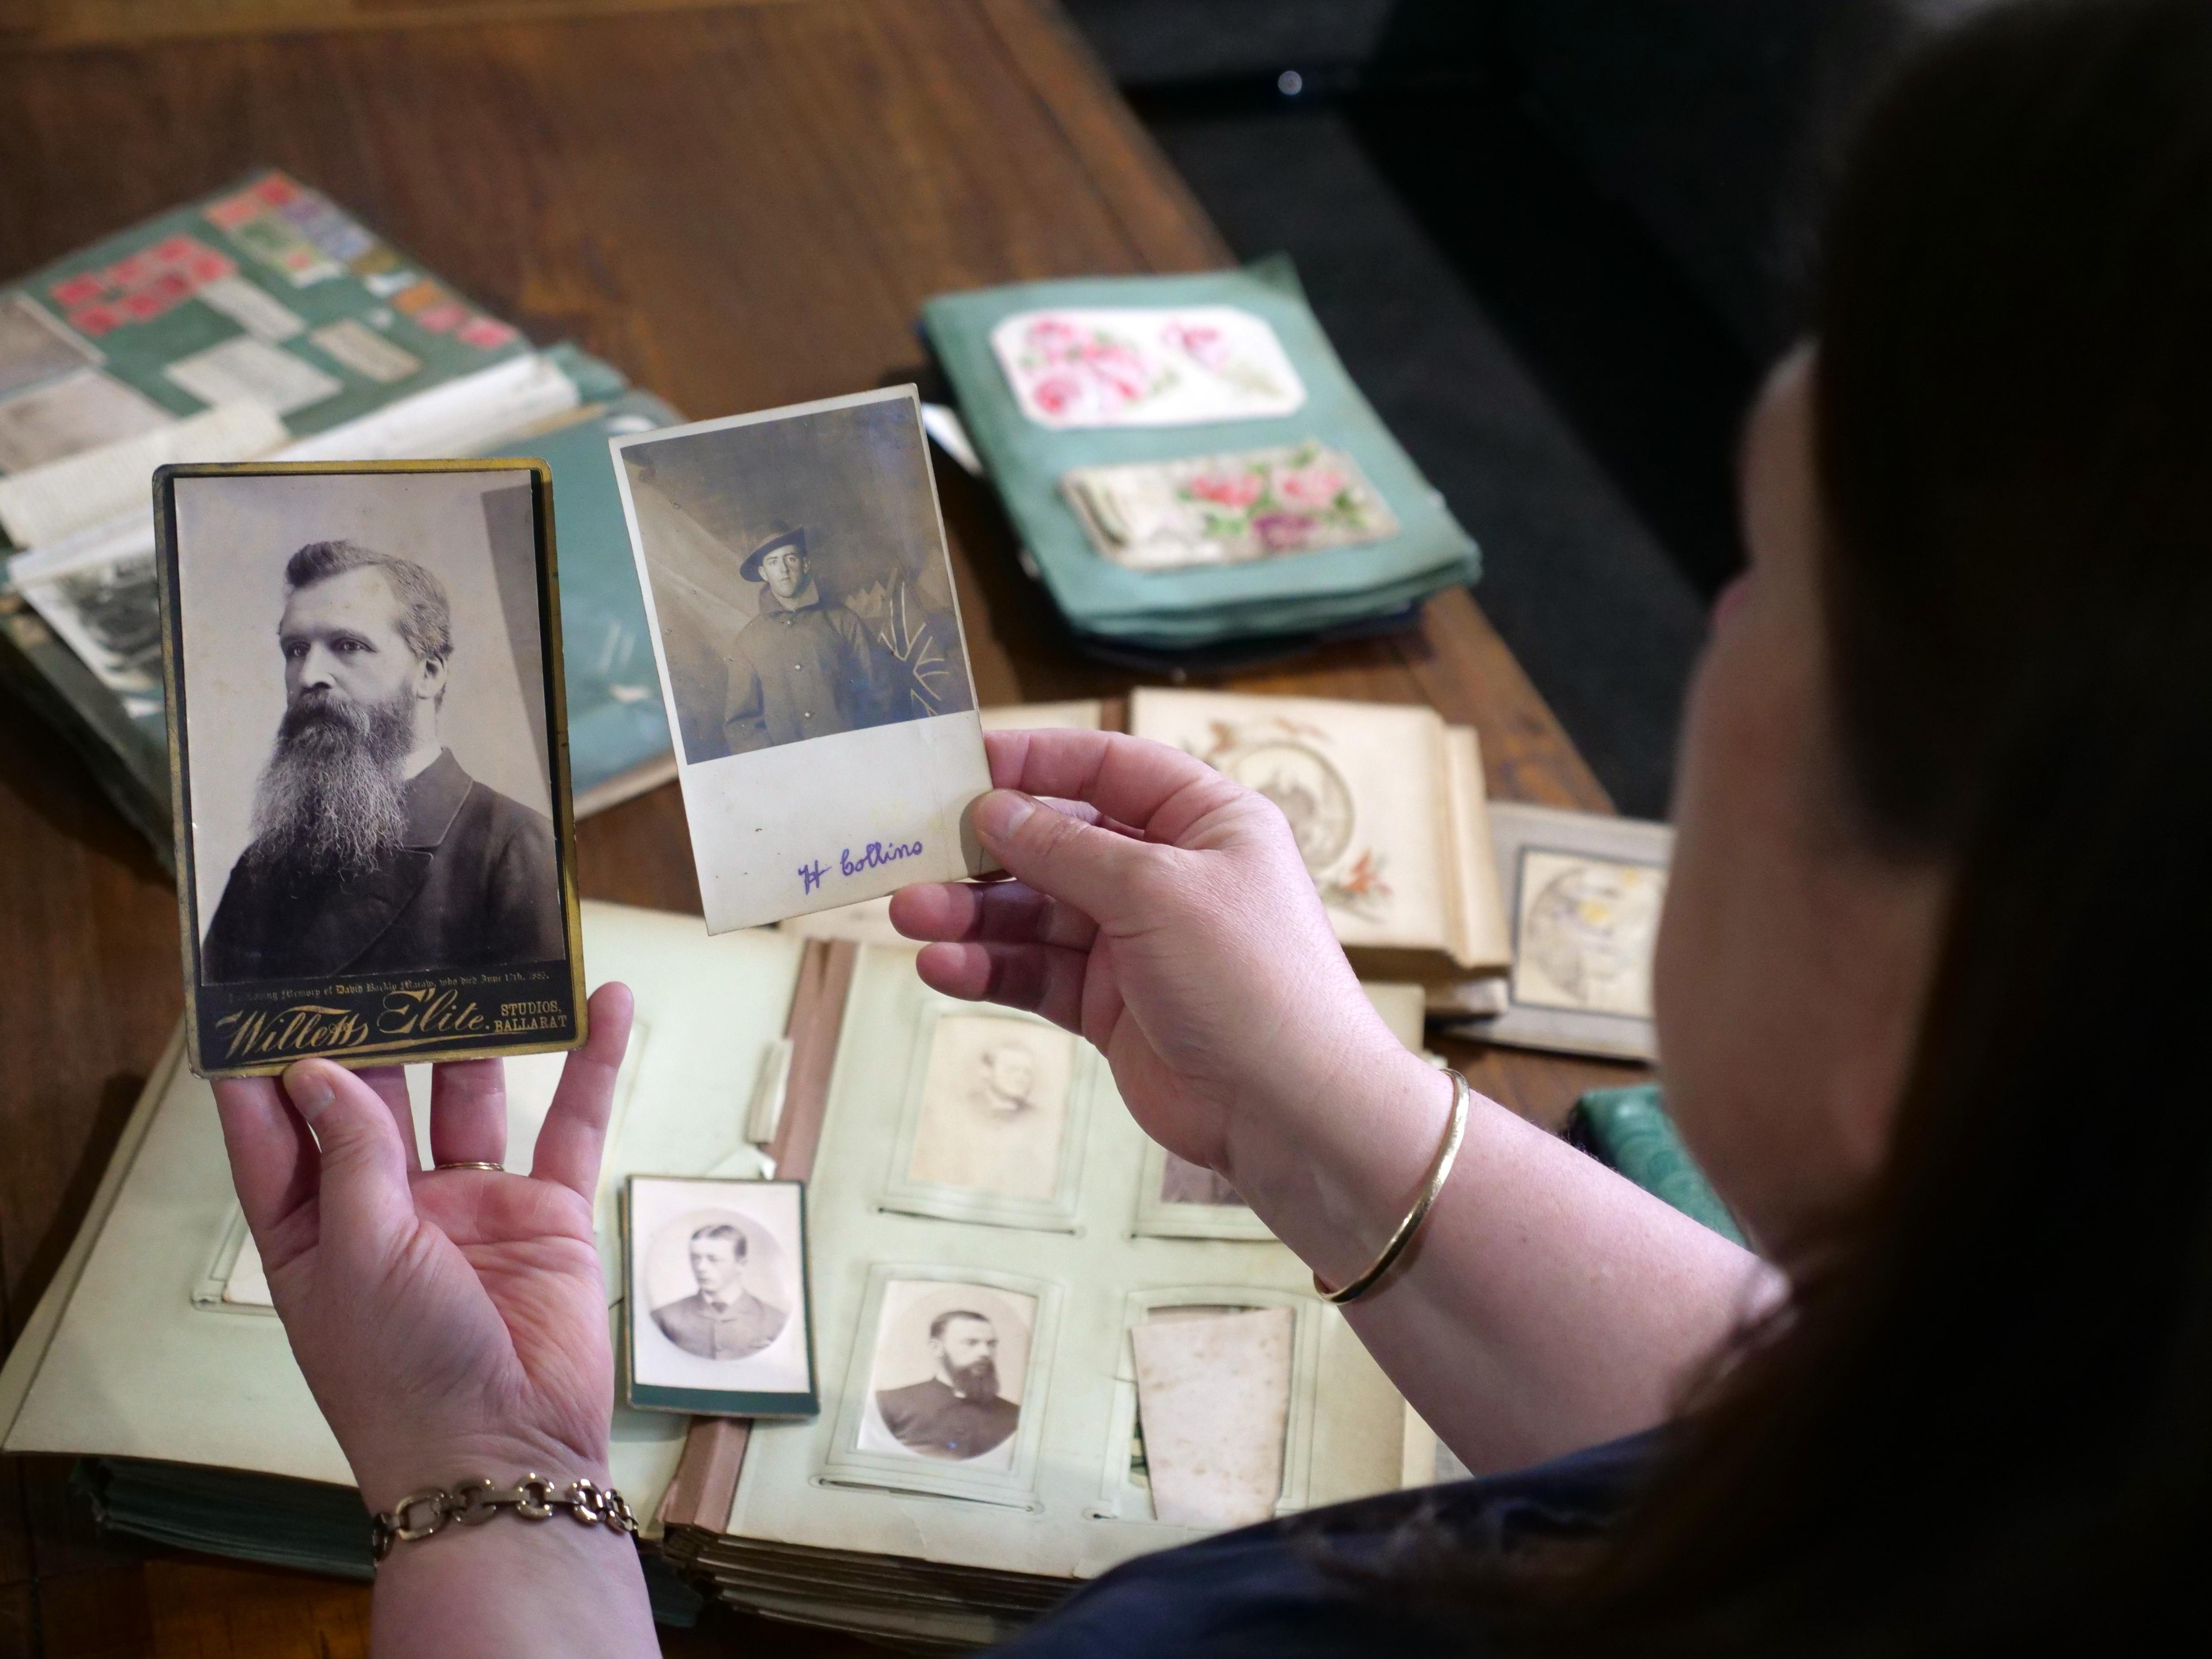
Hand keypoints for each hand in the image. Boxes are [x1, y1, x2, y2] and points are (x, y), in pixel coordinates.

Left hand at [211, 983, 633, 1512]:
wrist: (503, 1454)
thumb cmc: (401, 1373)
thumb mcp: (354, 1254)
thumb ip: (348, 1154)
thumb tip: (316, 1070)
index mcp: (315, 1226)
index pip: (278, 1126)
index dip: (267, 1061)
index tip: (261, 986)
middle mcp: (389, 1206)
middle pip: (381, 1093)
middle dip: (383, 1025)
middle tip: (387, 941)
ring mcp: (472, 1206)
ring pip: (473, 1093)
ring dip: (481, 1030)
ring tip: (486, 951)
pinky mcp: (546, 1213)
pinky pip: (571, 1124)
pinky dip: (588, 1064)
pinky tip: (601, 1004)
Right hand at [890, 729, 1442, 1261]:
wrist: (1292, 1111)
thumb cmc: (1250, 981)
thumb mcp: (1156, 892)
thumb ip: (1068, 848)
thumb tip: (995, 810)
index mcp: (1205, 822)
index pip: (1109, 766)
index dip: (1036, 760)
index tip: (962, 764)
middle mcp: (1169, 874)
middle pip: (1059, 841)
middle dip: (986, 849)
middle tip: (912, 851)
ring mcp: (1137, 943)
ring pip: (1036, 912)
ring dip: (973, 912)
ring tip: (910, 915)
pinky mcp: (1110, 1006)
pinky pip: (1037, 973)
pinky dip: (990, 966)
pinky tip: (942, 965)